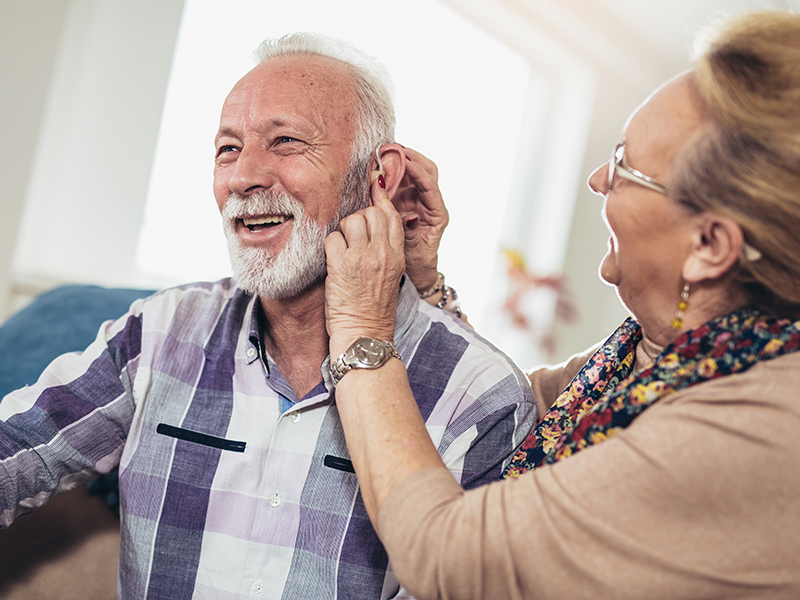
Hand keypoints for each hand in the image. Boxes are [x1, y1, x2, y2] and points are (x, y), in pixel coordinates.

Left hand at [325, 174, 405, 357]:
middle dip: (358, 218)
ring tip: (341, 250)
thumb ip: (384, 253)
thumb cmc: (374, 312)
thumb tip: (372, 230)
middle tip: (351, 236)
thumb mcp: (389, 278)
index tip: (373, 183)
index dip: (381, 196)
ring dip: (342, 231)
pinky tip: (331, 262)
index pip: (392, 215)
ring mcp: (363, 258)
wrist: (365, 338)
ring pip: (350, 220)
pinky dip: (329, 247)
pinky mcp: (342, 266)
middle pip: (371, 212)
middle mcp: (383, 253)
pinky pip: (332, 238)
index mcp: (397, 256)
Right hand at [391, 148, 448, 292]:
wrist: (416, 272)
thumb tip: (409, 217)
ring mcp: (417, 201)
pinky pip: (399, 182)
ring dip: (400, 162)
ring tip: (384, 152)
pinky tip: (378, 167)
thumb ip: (412, 234)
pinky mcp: (404, 202)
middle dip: (413, 157)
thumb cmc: (419, 264)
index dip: (418, 171)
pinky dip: (390, 173)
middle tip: (394, 148)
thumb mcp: (415, 252)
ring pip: (413, 173)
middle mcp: (429, 203)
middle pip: (427, 171)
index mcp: (437, 214)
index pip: (431, 186)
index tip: (404, 160)